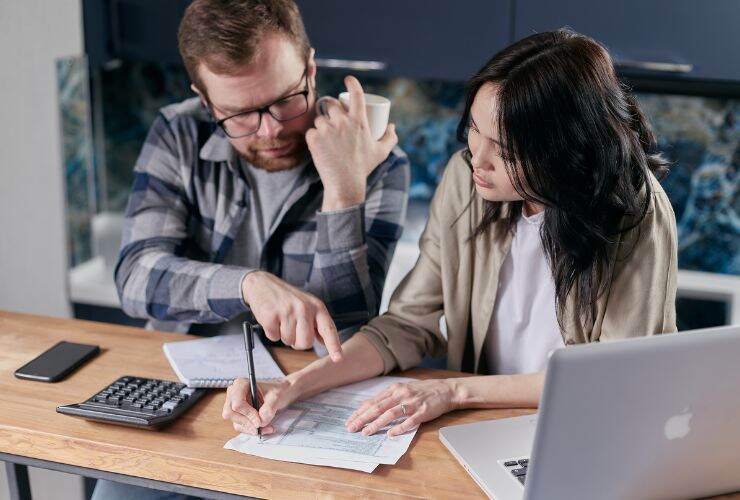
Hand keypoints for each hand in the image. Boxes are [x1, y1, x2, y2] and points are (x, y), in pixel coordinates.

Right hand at [222, 377, 298, 434]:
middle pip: (230, 413)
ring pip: (235, 422)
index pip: (237, 403)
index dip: (248, 414)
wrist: (280, 394)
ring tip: (268, 427)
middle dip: (247, 422)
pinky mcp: (238, 415)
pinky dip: (252, 430)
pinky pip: (241, 427)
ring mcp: (234, 405)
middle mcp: (234, 394)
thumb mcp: (276, 396)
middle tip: (260, 426)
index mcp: (241, 384)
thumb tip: (261, 421)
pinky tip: (264, 428)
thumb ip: (269, 407)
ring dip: (251, 428)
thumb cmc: (277, 391)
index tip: (260, 421)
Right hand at [241, 271, 342, 361]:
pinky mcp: (271, 315)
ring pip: (289, 341)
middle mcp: (304, 308)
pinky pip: (274, 337)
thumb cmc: (287, 297)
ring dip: (283, 335)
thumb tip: (324, 341)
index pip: (328, 329)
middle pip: (305, 343)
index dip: (334, 345)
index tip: (338, 358)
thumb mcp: (307, 305)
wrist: (262, 283)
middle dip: (297, 342)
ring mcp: (287, 311)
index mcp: (317, 306)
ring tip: (281, 319)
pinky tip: (272, 319)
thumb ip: (316, 323)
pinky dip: (271, 332)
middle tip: (291, 328)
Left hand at [306, 75, 397, 209]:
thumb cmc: (364, 167)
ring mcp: (327, 130)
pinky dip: (314, 137)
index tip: (348, 79)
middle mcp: (342, 122)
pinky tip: (318, 144)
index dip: (352, 83)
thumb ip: (390, 138)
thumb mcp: (381, 152)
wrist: (345, 184)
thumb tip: (392, 126)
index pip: (356, 94)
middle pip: (331, 104)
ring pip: (319, 119)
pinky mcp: (314, 139)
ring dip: (321, 124)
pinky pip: (311, 131)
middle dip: (331, 108)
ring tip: (327, 136)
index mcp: (359, 121)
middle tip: (332, 118)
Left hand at [345, 379, 457, 436]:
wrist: (446, 390)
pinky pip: (409, 421)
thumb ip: (388, 397)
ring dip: (377, 424)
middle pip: (378, 407)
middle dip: (363, 419)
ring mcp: (412, 403)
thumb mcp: (403, 389)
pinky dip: (399, 428)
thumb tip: (370, 407)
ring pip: (390, 414)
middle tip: (351, 428)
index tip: (350, 420)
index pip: (373, 402)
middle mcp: (401, 394)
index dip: (360, 412)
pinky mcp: (422, 411)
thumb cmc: (423, 391)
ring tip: (366, 432)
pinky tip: (391, 434)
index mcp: (394, 389)